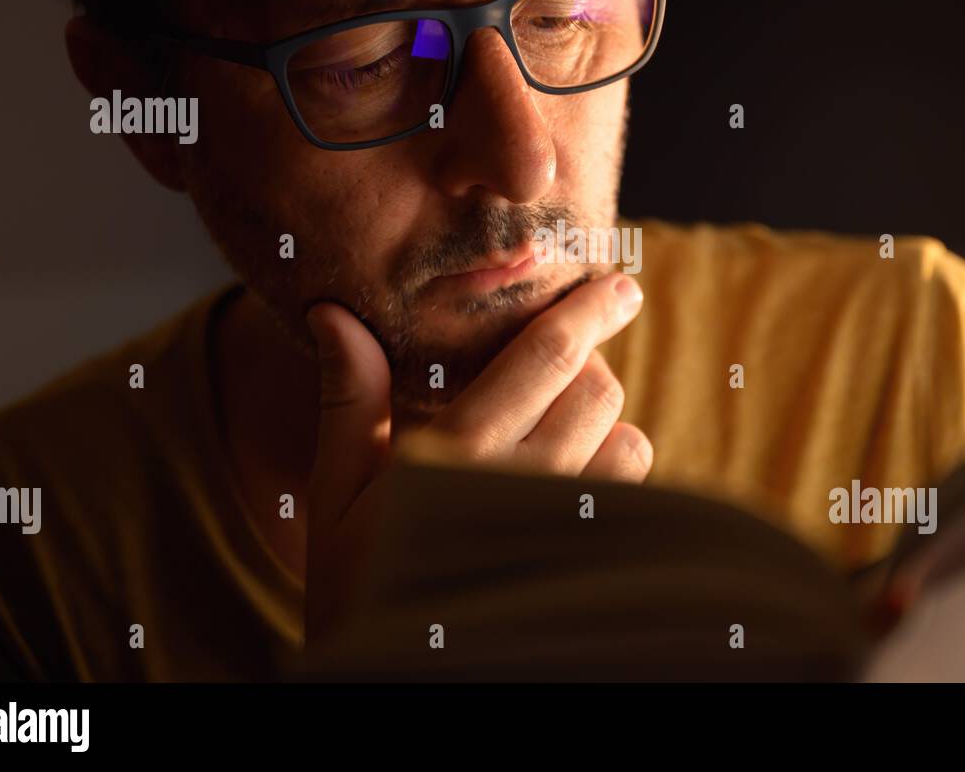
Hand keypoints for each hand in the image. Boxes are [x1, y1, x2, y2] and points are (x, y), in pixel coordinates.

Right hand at [302, 271, 651, 639]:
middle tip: (551, 370)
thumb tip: (333, 313)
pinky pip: (631, 492)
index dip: (589, 311)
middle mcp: (522, 486)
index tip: (617, 285)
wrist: (400, 680)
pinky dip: (613, 470)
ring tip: (555, 433)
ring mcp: (563, 528)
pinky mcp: (589, 556)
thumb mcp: (337, 492)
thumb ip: (349, 399)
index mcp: (456, 455)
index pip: (544, 359)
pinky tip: (571, 481)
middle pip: (595, 389)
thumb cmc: (360, 580)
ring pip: (627, 440)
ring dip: (602, 421)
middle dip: (584, 363)